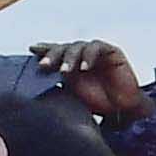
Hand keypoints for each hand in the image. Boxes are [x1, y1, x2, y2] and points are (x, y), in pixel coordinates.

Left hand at [34, 40, 150, 122]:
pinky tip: (85, 68)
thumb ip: (58, 83)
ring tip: (65, 70)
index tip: (32, 50)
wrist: (123, 109)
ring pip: (78, 46)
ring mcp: (96, 53)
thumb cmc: (98, 103)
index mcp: (70, 64)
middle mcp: (81, 56)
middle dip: (53, 55)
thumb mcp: (72, 94)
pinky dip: (89, 56)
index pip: (55, 52)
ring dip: (70, 57)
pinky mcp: (111, 52)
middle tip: (45, 65)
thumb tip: (35, 82)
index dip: (44, 49)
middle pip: (64, 47)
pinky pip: (97, 48)